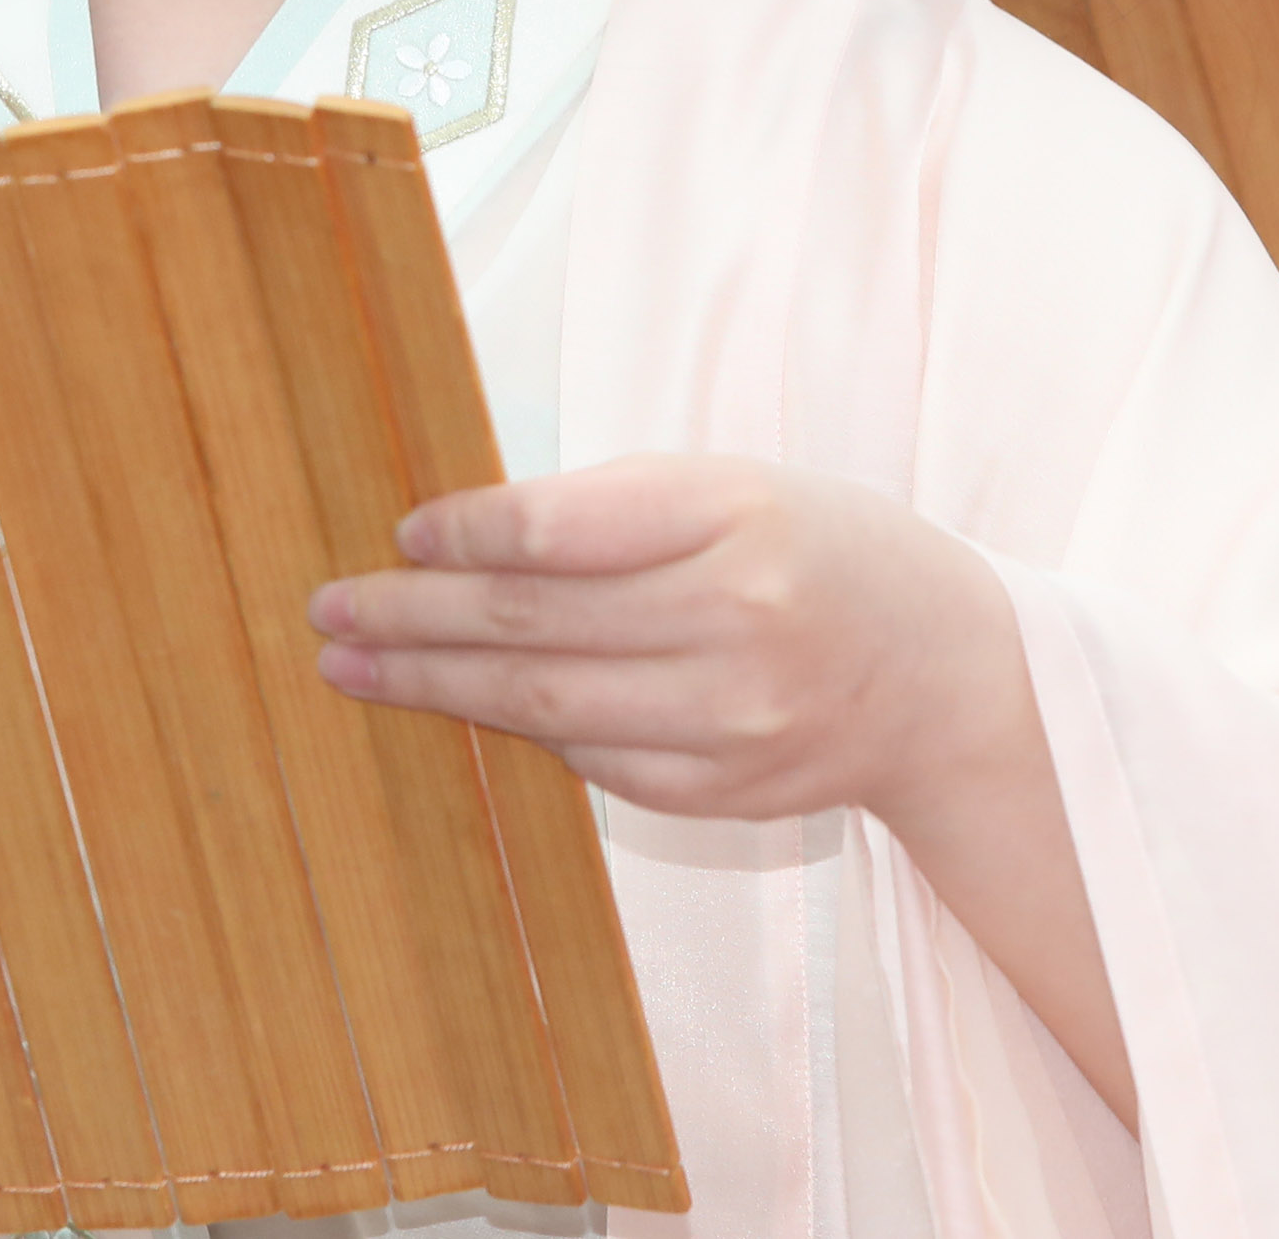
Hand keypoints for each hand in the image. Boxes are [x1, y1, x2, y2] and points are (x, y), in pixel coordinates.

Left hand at [314, 455, 1133, 1117]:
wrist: (947, 676)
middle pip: (535, 624)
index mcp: (738, 518)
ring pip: (545, 707)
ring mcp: (729, 723)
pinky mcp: (718, 792)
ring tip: (356, 665)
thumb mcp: (737, 486)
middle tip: (330, 607)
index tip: (400, 532)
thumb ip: (615, 508)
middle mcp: (736, 624)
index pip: (560, 530)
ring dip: (436, 688)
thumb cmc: (823, 549)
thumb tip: (459, 539)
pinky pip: (588, 762)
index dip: (463, 534)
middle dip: (415, 618)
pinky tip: (461, 706)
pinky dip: (519, 730)